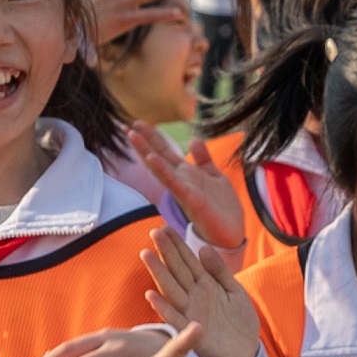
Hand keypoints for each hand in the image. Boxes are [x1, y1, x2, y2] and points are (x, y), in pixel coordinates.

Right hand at [126, 124, 246, 251]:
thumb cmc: (221, 208)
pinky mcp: (190, 199)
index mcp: (185, 174)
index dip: (151, 137)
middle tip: (125, 125)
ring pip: (160, 167)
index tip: (136, 123)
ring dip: (145, 151)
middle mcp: (180, 181)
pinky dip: (162, 170)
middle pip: (157, 156)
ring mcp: (183, 190)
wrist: (231, 233)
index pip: (164, 152)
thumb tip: (193, 139)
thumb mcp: (214, 176)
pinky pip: (174, 182)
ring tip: (132, 135)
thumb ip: (203, 159)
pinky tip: (152, 157)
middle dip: (142, 141)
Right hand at [141, 230, 264, 356]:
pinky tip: (151, 294)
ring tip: (146, 254)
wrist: (246, 352)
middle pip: (177, 270)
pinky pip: (174, 318)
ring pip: (171, 289)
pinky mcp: (190, 331)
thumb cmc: (240, 321)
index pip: (188, 260)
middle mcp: (194, 296)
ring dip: (158, 273)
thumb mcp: (234, 291)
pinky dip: (163, 307)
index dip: (177, 244)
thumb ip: (220, 270)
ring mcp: (190, 312)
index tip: (164, 227)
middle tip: (154, 232)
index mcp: (205, 284)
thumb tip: (204, 247)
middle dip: (166, 252)